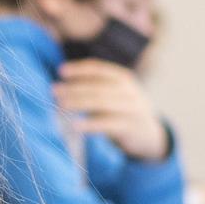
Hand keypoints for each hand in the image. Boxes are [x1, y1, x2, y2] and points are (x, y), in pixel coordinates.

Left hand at [54, 60, 169, 161]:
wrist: (150, 134)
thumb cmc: (123, 111)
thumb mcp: (115, 94)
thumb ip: (96, 87)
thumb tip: (62, 81)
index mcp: (123, 78)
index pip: (99, 69)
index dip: (80, 69)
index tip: (61, 70)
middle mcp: (128, 91)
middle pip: (98, 86)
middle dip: (74, 87)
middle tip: (54, 90)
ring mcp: (131, 109)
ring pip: (102, 103)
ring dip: (79, 103)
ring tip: (61, 105)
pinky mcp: (131, 127)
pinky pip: (108, 124)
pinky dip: (91, 124)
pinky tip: (76, 126)